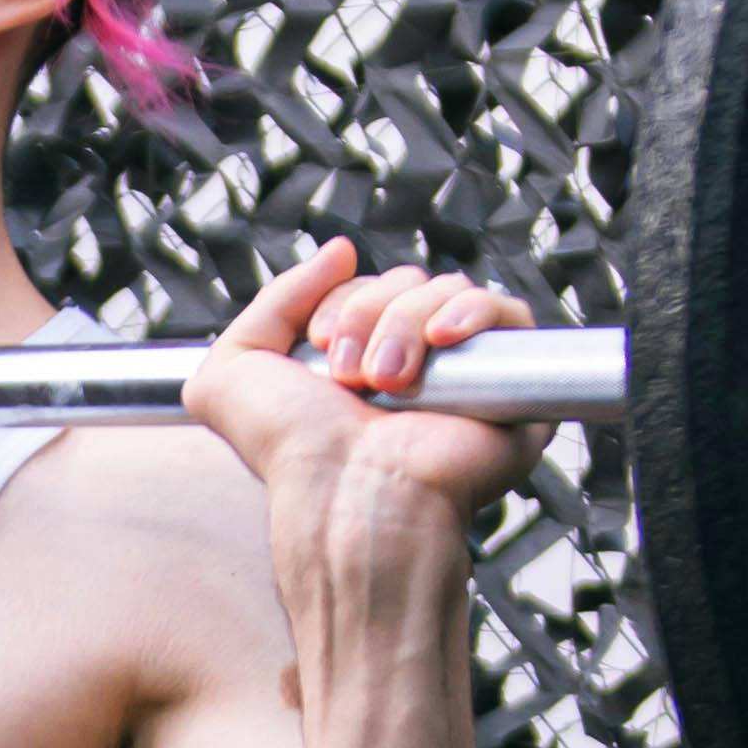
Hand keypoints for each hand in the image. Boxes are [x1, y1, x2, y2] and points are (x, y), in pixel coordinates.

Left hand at [182, 241, 546, 542]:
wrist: (347, 497)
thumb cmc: (294, 451)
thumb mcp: (236, 365)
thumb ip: (272, 299)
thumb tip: (341, 250)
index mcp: (358, 361)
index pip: (365, 287)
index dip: (341, 301)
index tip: (320, 344)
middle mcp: (412, 366)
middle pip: (406, 282)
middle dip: (368, 313)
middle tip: (349, 375)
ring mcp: (463, 374)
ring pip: (448, 291)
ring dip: (406, 323)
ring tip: (389, 381)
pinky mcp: (511, 385)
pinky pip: (508, 314)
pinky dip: (472, 313)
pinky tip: (443, 342)